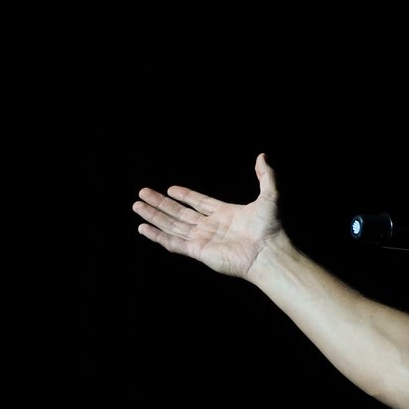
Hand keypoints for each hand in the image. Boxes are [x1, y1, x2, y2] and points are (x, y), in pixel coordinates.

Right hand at [134, 152, 283, 278]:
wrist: (269, 252)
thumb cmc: (271, 227)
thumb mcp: (270, 194)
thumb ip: (265, 175)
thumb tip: (262, 156)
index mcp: (226, 214)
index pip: (199, 203)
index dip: (185, 196)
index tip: (170, 189)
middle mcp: (212, 227)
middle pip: (180, 213)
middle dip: (161, 204)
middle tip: (143, 193)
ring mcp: (203, 240)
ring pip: (172, 226)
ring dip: (154, 216)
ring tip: (137, 206)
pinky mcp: (198, 252)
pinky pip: (173, 243)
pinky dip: (157, 235)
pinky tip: (143, 227)